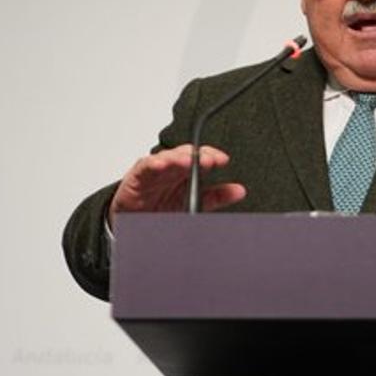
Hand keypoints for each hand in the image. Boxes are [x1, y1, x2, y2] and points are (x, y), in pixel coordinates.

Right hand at [108, 144, 245, 229]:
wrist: (135, 221)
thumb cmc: (161, 206)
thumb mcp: (194, 202)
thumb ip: (216, 196)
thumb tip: (240, 191)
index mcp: (186, 172)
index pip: (201, 157)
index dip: (212, 156)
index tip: (223, 160)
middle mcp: (171, 168)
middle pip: (186, 154)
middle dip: (197, 155)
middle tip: (208, 160)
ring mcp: (154, 171)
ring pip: (167, 157)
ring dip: (177, 157)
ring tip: (187, 160)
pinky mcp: (137, 178)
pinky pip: (144, 167)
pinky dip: (152, 163)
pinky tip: (160, 164)